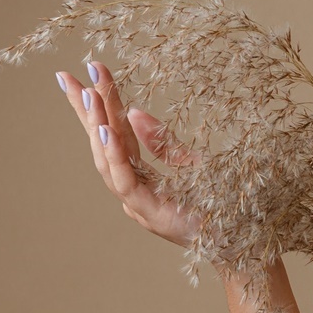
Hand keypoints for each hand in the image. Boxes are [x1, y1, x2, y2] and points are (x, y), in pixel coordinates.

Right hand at [56, 60, 204, 248]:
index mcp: (140, 177)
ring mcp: (138, 203)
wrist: (244, 239)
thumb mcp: (193, 164)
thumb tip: (134, 111)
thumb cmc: (220, 204)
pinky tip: (106, 130)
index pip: (112, 135)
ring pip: (107, 161)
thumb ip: (163, 143)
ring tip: (89, 95)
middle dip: (86, 110)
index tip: (86, 72)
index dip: (97, 107)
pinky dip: (114, 154)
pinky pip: (126, 180)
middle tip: (68, 75)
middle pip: (101, 145)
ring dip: (96, 127)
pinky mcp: (150, 212)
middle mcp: (132, 190)